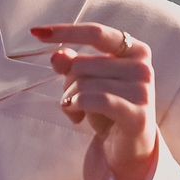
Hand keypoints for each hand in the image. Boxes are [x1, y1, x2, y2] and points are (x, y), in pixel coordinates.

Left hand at [31, 23, 158, 179]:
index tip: (36, 32)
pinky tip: (77, 118)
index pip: (96, 33)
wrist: (125, 148)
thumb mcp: (85, 82)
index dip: (65, 31)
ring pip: (84, 83)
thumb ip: (71, 64)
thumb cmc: (105, 109)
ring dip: (70, 100)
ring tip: (78, 113)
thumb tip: (57, 55)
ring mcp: (143, 91)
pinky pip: (95, 100)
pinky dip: (77, 106)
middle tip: (73, 101)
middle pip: (82, 64)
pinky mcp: (137, 115)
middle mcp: (143, 67)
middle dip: (67, 83)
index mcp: (134, 50)